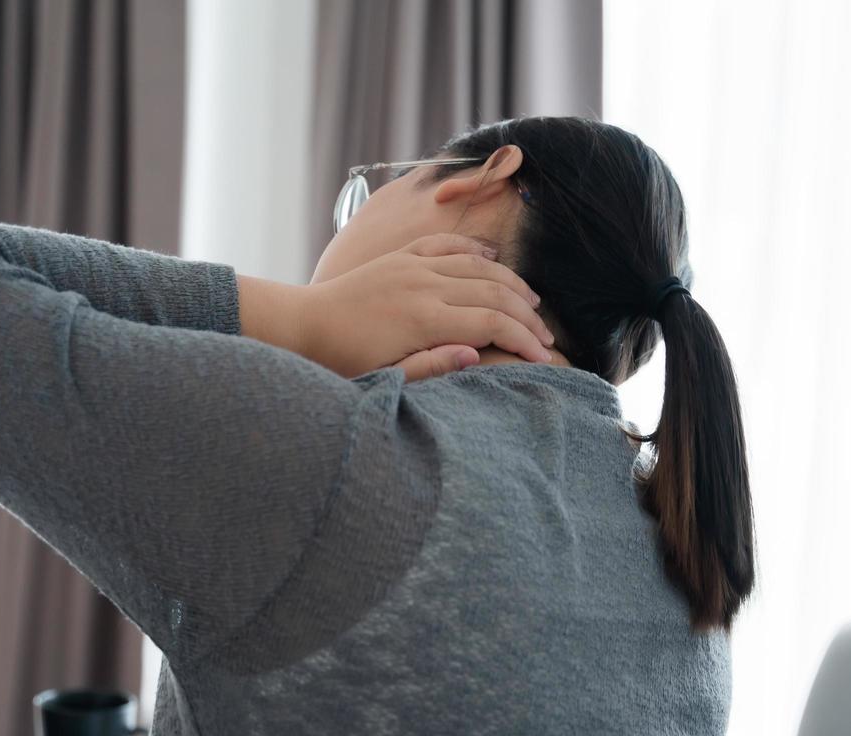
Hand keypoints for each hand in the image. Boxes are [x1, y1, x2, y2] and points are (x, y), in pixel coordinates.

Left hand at [295, 233, 553, 380]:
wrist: (303, 325)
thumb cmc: (343, 360)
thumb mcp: (386, 376)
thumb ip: (432, 367)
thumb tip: (476, 355)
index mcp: (423, 319)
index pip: (491, 324)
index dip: (523, 339)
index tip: (542, 358)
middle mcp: (423, 285)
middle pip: (493, 293)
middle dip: (526, 316)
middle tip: (546, 337)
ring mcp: (412, 266)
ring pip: (477, 266)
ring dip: (510, 282)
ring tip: (532, 303)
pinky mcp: (401, 258)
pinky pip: (447, 245)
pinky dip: (475, 250)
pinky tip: (493, 259)